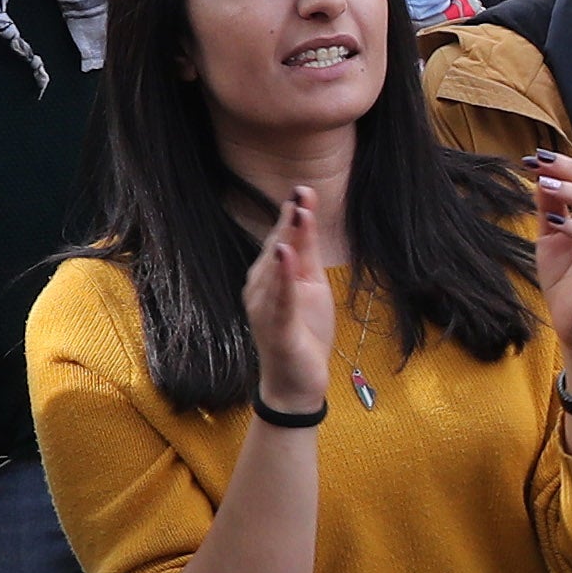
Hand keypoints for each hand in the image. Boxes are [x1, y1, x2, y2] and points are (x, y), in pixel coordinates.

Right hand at [248, 183, 336, 417]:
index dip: (291, 215)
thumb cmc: (303, 332)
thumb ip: (307, 252)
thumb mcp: (311, 285)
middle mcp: (260, 289)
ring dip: (285, 241)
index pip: (281, 240)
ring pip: (275, 270)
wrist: (297, 383)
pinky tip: (285, 255)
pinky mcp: (275, 327)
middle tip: (301, 192)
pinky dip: (282, 277)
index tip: (302, 189)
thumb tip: (306, 214)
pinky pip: (279, 299)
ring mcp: (264, 308)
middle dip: (288, 221)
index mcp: (269, 277)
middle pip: (276, 249)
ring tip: (296, 214)